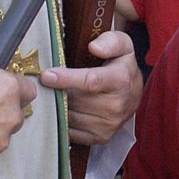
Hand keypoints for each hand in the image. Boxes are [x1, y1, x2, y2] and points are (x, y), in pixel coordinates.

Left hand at [40, 30, 141, 144]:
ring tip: (54, 95)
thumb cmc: (122, 67)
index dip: (66, 79)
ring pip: (70, 116)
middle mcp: (116, 105)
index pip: (90, 81)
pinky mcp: (100, 137)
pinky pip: (71, 131)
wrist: (134, 95)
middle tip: (45, 84)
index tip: (46, 75)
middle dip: (57, 91)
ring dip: (58, 106)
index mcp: (120, 80)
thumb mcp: (123, 45)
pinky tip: (62, 109)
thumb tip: (94, 47)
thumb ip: (110, 41)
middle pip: (75, 100)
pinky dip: (62, 121)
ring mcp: (108, 124)